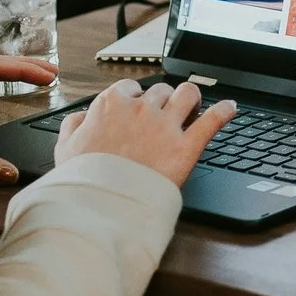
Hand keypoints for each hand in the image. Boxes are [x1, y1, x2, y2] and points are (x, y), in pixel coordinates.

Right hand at [55, 78, 235, 187]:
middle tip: (165, 116)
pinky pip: (213, 119)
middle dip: (163, 101)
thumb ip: (73, 125)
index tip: (138, 109)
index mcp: (111, 105)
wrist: (101, 206)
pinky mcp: (186, 146)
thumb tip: (82, 117)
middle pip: (161, 91)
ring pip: (188, 93)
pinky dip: (225, 111)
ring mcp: (165, 126)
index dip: (136, 99)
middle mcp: (141, 109)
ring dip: (192, 98)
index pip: (130, 89)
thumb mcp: (64, 148)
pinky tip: (230, 108)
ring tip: (194, 106)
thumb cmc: (83, 180)